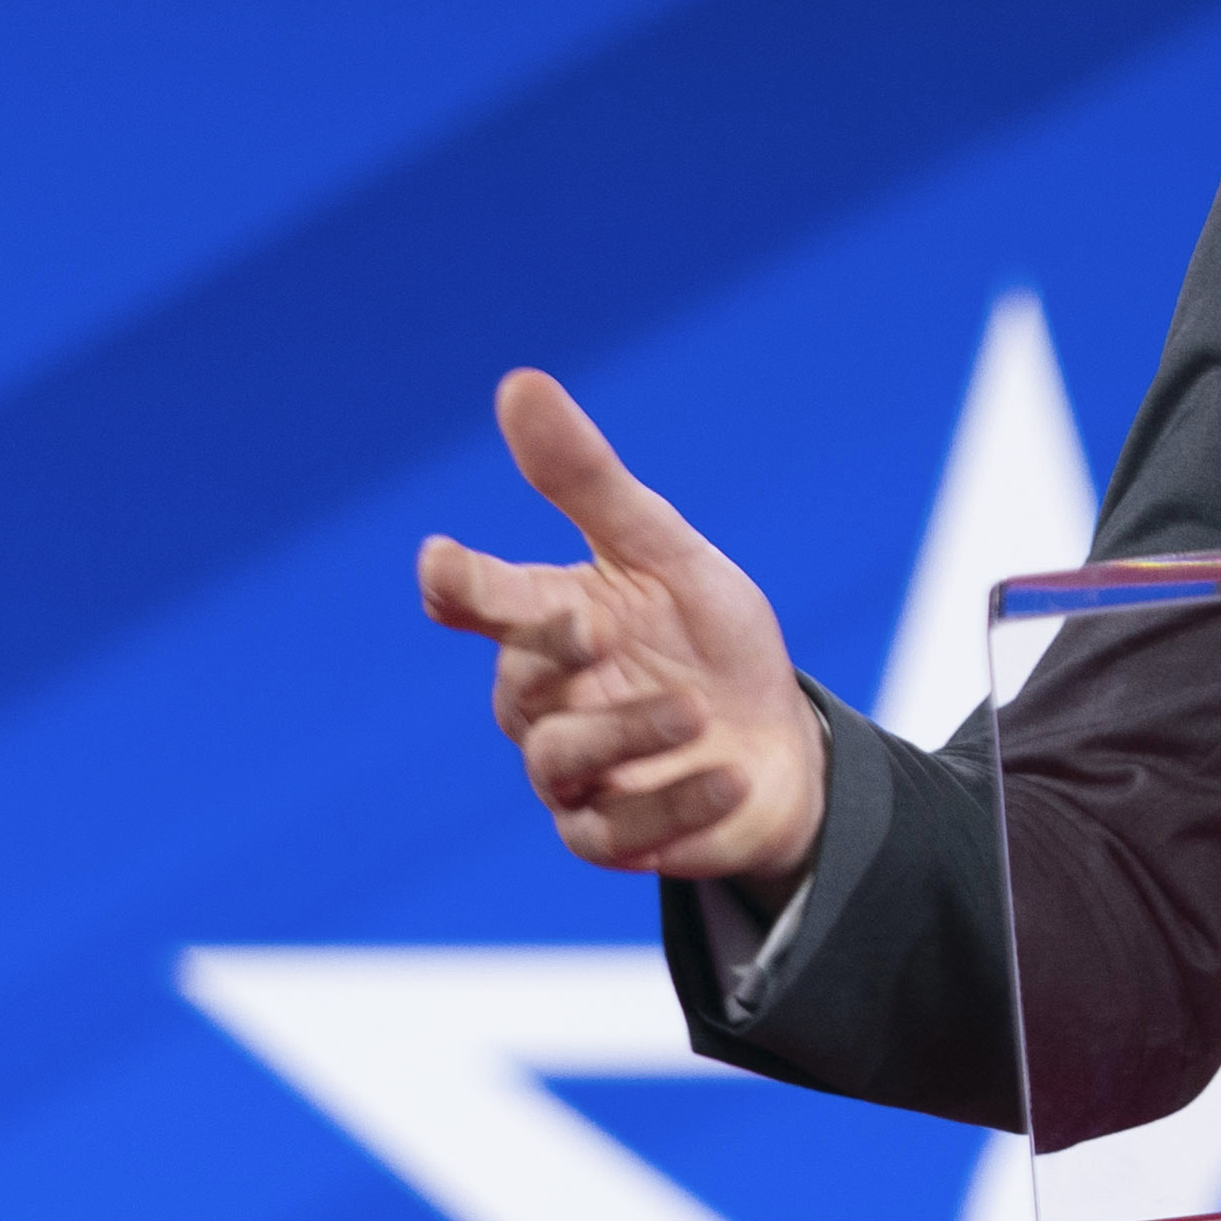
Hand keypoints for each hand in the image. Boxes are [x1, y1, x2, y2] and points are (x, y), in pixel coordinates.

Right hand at [418, 369, 828, 884]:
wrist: (778, 744)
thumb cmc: (709, 640)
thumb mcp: (665, 552)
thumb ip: (587, 481)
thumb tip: (517, 384)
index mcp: (548, 621)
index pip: (480, 600)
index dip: (459, 584)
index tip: (443, 564)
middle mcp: (546, 699)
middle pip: (517, 683)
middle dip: (549, 653)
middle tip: (591, 625)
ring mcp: (571, 775)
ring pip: (559, 759)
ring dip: (625, 731)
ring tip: (693, 710)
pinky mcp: (607, 837)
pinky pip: (614, 830)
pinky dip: (674, 800)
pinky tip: (729, 772)